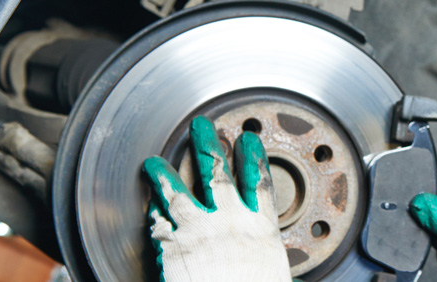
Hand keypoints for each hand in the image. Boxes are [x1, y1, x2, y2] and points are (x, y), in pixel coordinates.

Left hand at [142, 116, 290, 281]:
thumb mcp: (276, 277)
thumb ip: (274, 267)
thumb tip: (287, 279)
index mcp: (259, 230)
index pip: (258, 184)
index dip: (253, 159)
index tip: (248, 141)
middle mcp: (228, 222)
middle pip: (217, 174)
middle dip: (208, 146)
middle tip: (202, 127)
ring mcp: (197, 230)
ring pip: (178, 193)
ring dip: (164, 175)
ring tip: (154, 163)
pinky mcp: (171, 246)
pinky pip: (158, 222)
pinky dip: (153, 211)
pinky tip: (148, 204)